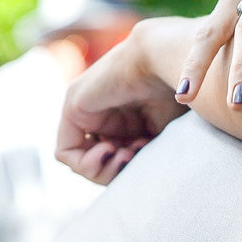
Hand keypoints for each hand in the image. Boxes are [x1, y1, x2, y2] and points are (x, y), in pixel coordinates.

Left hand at [55, 18, 200, 184]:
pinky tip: (109, 150)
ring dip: (103, 170)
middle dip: (116, 171)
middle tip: (135, 156)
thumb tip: (131, 182)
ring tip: (125, 153)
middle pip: (96, 165)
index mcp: (121, 119)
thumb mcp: (160, 136)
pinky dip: (86, 164)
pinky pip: (65, 153)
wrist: (166, 60)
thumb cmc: (176, 92)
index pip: (113, 161)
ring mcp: (83, 110)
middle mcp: (99, 115)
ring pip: (80, 163)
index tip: (146, 154)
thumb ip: (141, 156)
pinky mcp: (72, 107)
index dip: (128, 170)